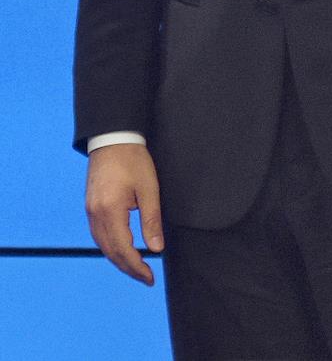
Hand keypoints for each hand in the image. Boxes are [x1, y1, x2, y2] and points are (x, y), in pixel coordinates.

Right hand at [85, 143, 163, 284]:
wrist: (113, 139)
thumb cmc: (134, 160)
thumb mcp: (149, 188)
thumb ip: (152, 220)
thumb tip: (156, 248)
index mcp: (110, 211)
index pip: (123, 249)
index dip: (137, 267)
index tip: (150, 278)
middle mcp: (95, 215)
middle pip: (110, 252)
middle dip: (128, 268)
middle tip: (146, 278)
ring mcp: (90, 212)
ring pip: (103, 245)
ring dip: (119, 260)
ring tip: (137, 268)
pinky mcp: (90, 207)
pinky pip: (99, 235)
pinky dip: (111, 247)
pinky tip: (123, 250)